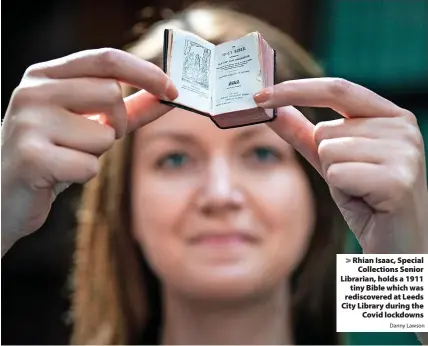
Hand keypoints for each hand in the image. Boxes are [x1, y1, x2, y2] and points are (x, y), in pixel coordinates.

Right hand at [1, 48, 177, 255]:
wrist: (3, 196)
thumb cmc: (50, 154)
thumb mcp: (87, 124)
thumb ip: (128, 109)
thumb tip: (165, 97)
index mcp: (45, 75)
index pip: (105, 59)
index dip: (145, 72)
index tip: (172, 89)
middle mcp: (33, 91)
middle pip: (112, 95)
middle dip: (116, 124)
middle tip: (92, 138)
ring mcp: (28, 122)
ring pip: (104, 134)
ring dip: (96, 153)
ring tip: (66, 157)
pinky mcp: (31, 157)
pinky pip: (90, 166)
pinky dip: (83, 175)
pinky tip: (57, 175)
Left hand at [254, 78, 427, 253]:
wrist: (397, 243)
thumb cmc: (365, 199)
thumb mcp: (331, 161)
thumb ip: (303, 133)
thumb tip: (274, 109)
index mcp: (391, 116)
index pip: (337, 89)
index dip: (295, 89)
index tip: (259, 95)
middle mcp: (403, 126)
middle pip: (325, 129)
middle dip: (327, 159)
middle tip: (354, 181)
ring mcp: (405, 151)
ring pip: (328, 150)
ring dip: (336, 176)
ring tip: (362, 190)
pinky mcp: (397, 179)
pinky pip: (337, 173)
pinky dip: (343, 191)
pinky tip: (368, 201)